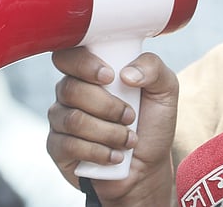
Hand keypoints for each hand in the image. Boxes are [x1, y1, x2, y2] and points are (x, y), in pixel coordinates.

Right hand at [47, 48, 178, 205]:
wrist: (147, 167)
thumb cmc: (151, 123)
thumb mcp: (165, 91)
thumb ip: (153, 68)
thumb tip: (126, 73)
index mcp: (89, 71)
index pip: (68, 55)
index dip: (84, 64)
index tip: (110, 77)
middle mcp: (70, 92)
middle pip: (70, 89)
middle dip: (107, 106)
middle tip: (130, 116)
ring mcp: (61, 119)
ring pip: (73, 120)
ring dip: (108, 132)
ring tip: (128, 140)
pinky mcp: (57, 147)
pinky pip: (68, 145)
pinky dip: (98, 152)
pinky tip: (115, 156)